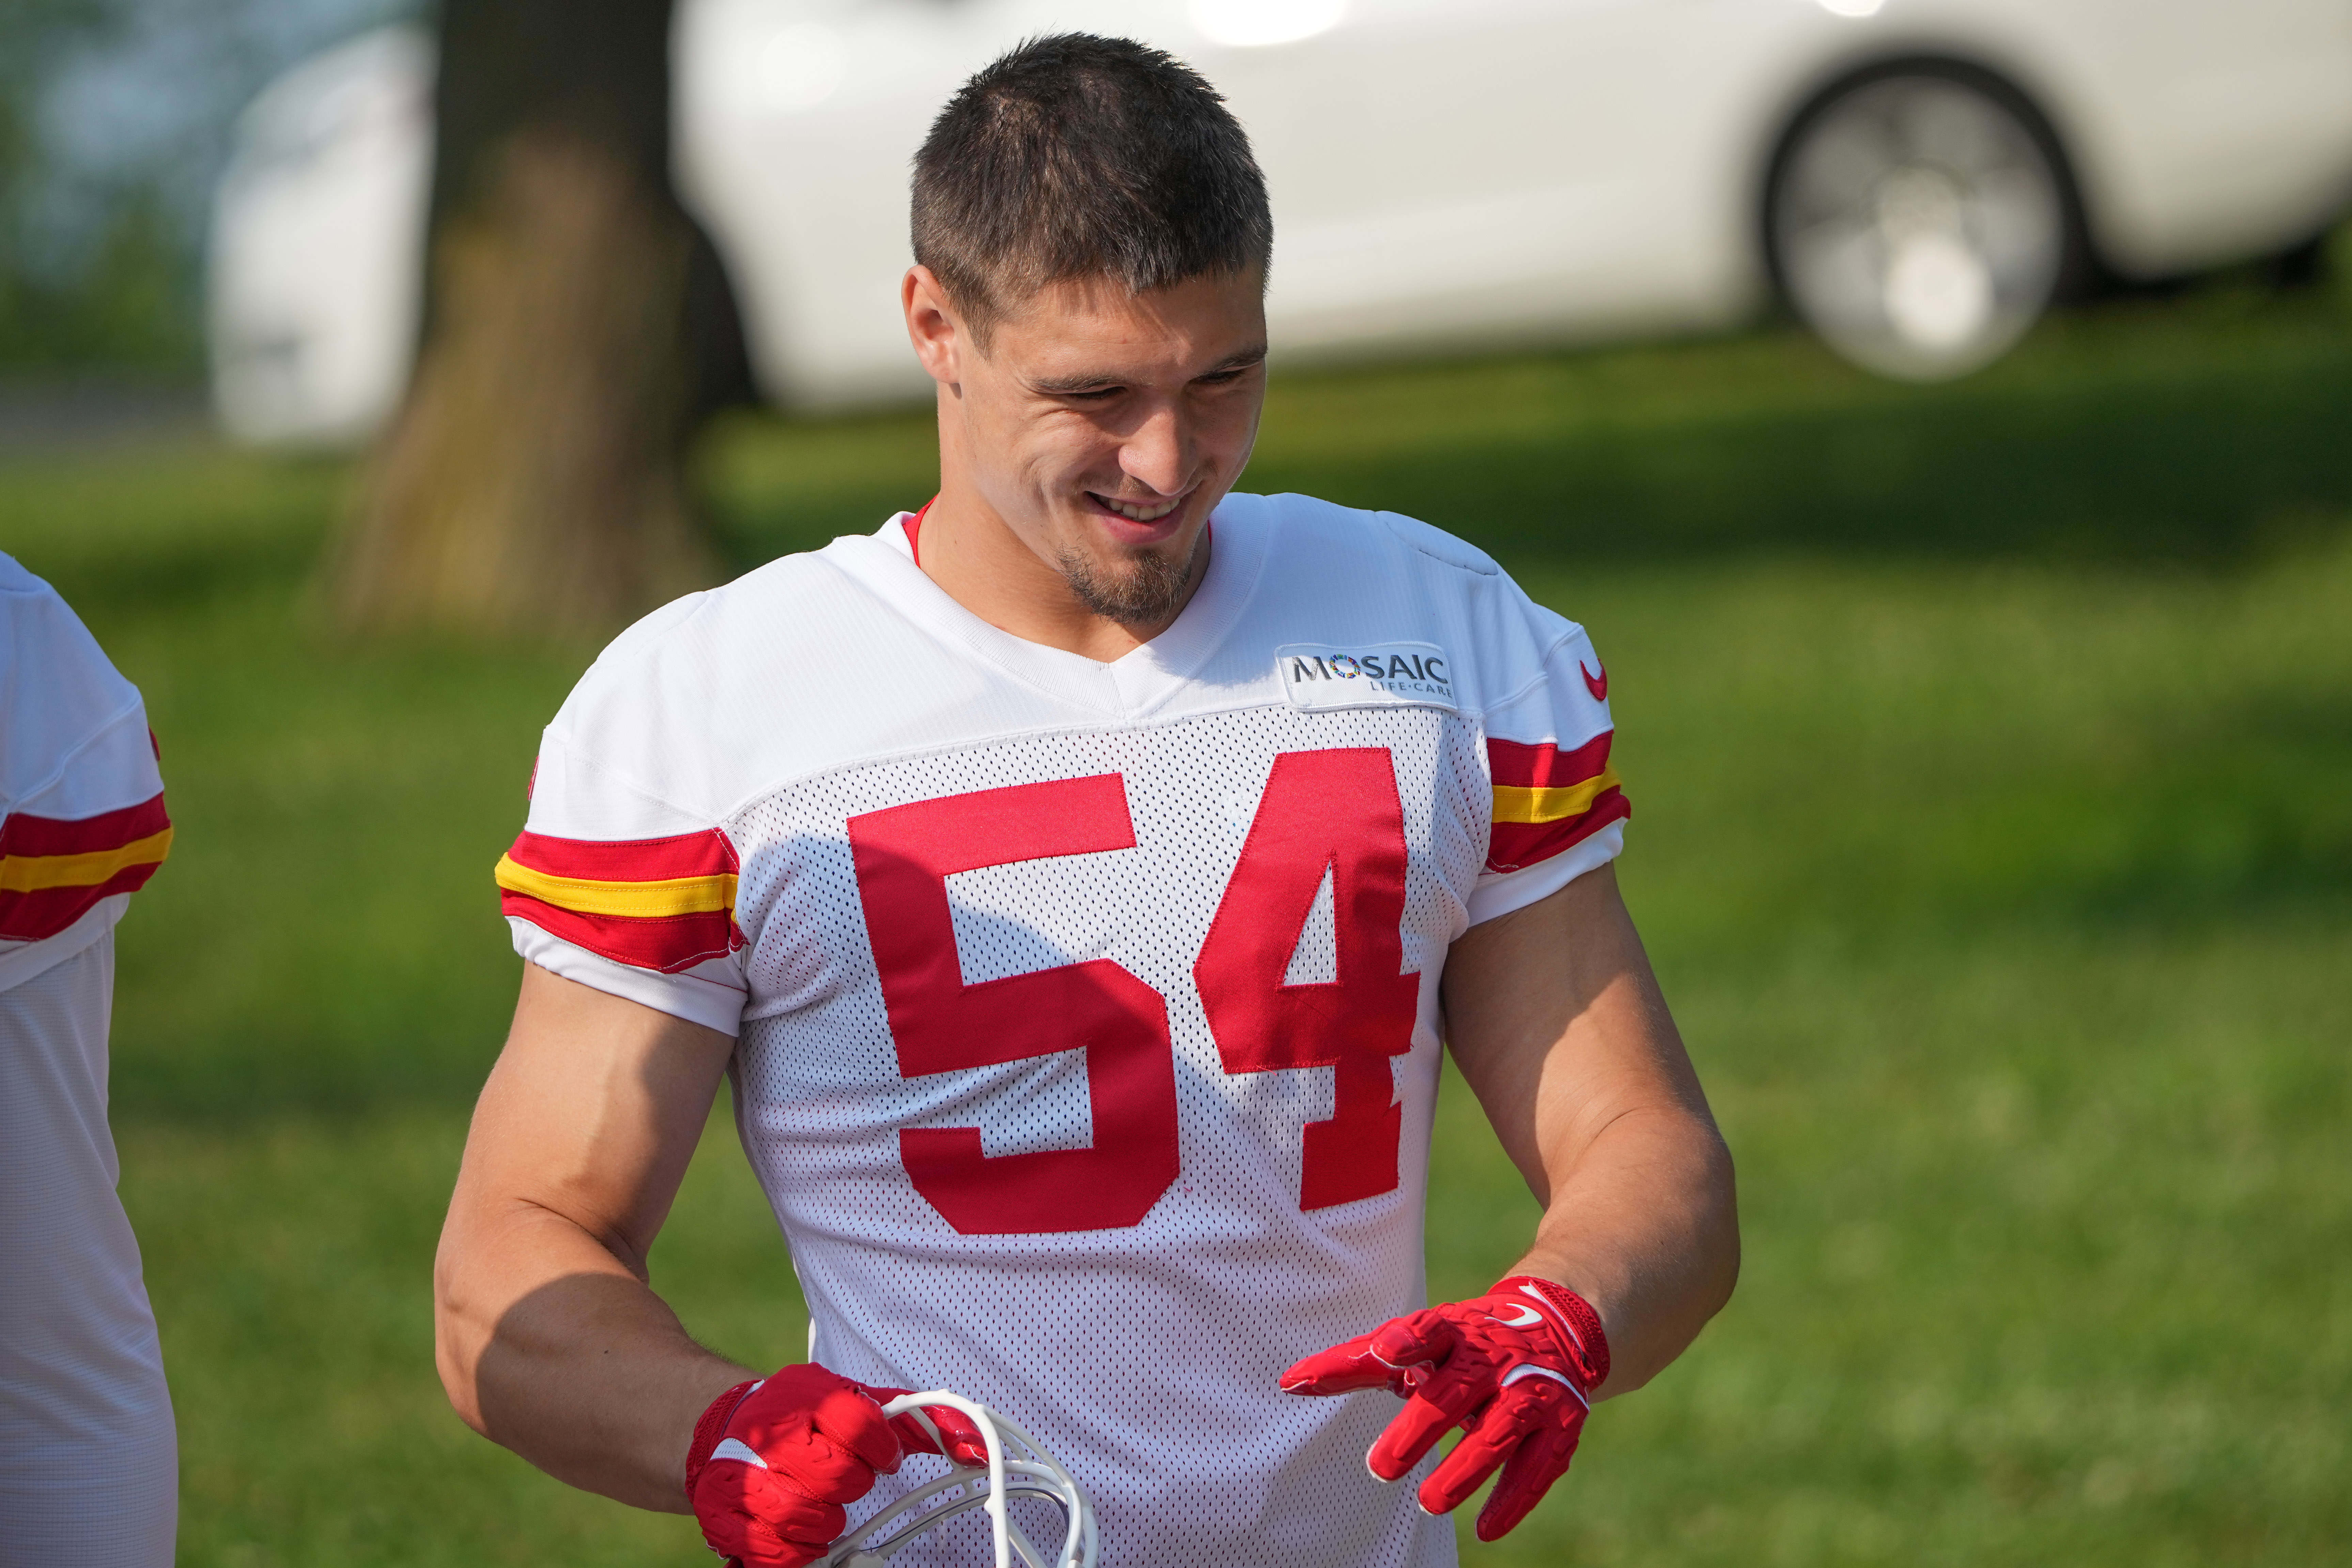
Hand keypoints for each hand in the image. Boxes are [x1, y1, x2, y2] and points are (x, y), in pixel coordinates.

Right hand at [684, 1363, 990, 1567]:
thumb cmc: (806, 1419)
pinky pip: (775, 1551)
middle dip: (851, 1485)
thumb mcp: (857, 1403)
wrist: (724, 1428)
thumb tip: (975, 1447)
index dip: (881, 1450)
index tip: (881, 1457)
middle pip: (839, 1477)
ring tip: (820, 1503)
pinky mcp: (721, 1515)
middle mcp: (771, 1432)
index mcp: (808, 1395)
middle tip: (843, 1478)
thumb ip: (918, 1420)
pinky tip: (795, 1528)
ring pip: (808, 1517)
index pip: (863, 1424)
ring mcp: (741, 1475)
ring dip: (826, 1521)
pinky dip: (796, 1549)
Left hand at [1281, 1276, 1609, 1540]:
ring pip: (1499, 1432)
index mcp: (1453, 1332)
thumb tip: (1288, 1382)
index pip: (1429, 1330)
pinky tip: (1486, 1528)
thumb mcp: (1415, 1344)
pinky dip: (1513, 1499)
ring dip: (1465, 1470)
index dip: (1408, 1341)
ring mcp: (1530, 1391)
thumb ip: (1356, 1363)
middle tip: (1380, 1467)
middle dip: (1420, 1429)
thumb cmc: (1459, 1346)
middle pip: (1455, 1392)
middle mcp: (1492, 1358)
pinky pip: (1538, 1467)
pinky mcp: (1559, 1425)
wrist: (1552, 1328)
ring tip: (1429, 1502)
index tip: (1386, 1351)